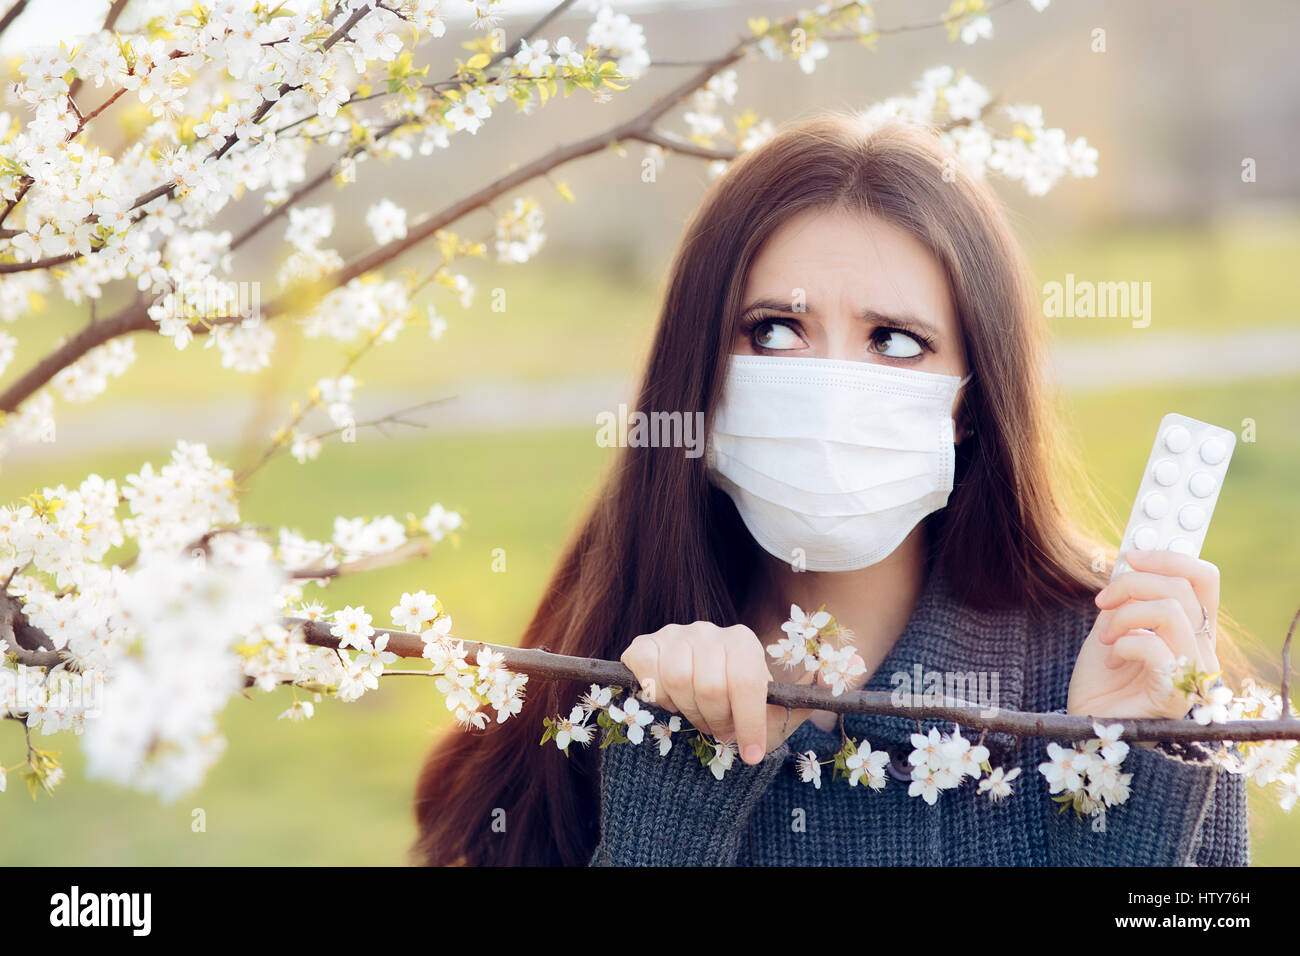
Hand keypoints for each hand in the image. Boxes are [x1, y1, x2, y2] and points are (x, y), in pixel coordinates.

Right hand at [621, 621, 867, 765]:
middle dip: (716, 721)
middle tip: (720, 730)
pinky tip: (669, 702)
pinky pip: (646, 675)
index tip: (751, 753)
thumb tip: (846, 674)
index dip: (748, 721)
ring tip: (698, 716)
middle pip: (709, 686)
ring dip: (688, 712)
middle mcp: (707, 631)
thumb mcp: (775, 710)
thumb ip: (806, 697)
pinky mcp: (643, 646)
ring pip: (677, 682)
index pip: (746, 681)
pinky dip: (657, 698)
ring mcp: (673, 635)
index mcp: (742, 642)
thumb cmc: (741, 709)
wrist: (700, 702)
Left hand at [1067, 548, 1220, 720]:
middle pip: (1183, 588)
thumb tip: (1130, 560)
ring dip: (1124, 616)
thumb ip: (1128, 598)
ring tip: (1105, 638)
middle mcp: (1202, 651)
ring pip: (1170, 612)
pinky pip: (1156, 648)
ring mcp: (1193, 675)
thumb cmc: (1101, 680)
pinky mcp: (1176, 696)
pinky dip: (1125, 643)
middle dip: (1132, 583)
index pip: (1203, 579)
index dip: (1169, 557)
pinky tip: (1111, 659)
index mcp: (1192, 630)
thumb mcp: (1113, 626)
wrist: (1085, 724)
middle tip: (1102, 601)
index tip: (1130, 555)